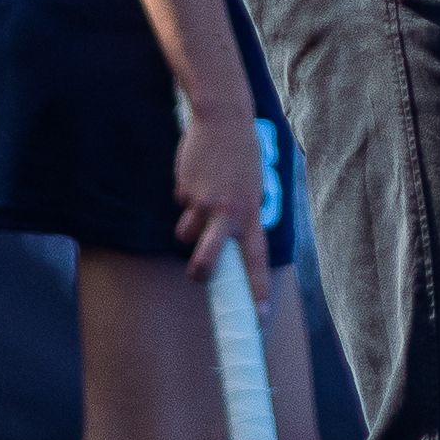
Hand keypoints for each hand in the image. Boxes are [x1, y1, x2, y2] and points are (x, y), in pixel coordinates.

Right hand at [172, 98, 269, 289]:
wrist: (225, 120)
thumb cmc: (241, 158)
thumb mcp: (251, 189)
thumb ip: (242, 217)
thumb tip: (226, 246)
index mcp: (254, 215)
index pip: (257, 261)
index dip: (257, 292)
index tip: (259, 319)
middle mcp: (232, 214)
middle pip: (210, 261)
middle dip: (200, 273)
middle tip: (197, 275)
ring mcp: (207, 203)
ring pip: (185, 234)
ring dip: (187, 225)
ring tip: (200, 197)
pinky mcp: (187, 191)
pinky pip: (180, 206)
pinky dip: (184, 195)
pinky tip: (196, 175)